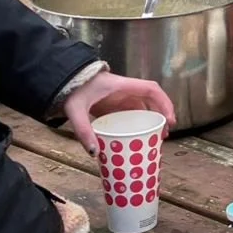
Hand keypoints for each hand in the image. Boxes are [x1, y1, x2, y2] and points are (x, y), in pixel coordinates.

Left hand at [62, 70, 176, 151]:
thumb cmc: (73, 90)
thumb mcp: (76, 110)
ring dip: (152, 120)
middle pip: (152, 100)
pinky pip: (132, 113)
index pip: (151, 89)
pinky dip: (139, 123)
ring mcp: (120, 97)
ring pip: (143, 107)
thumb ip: (83, 130)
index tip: (169, 120)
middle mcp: (125, 91)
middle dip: (162, 115)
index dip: (164, 103)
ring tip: (156, 138)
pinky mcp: (114, 104)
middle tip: (165, 135)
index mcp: (122, 86)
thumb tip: (95, 151)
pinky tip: (138, 136)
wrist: (63, 80)